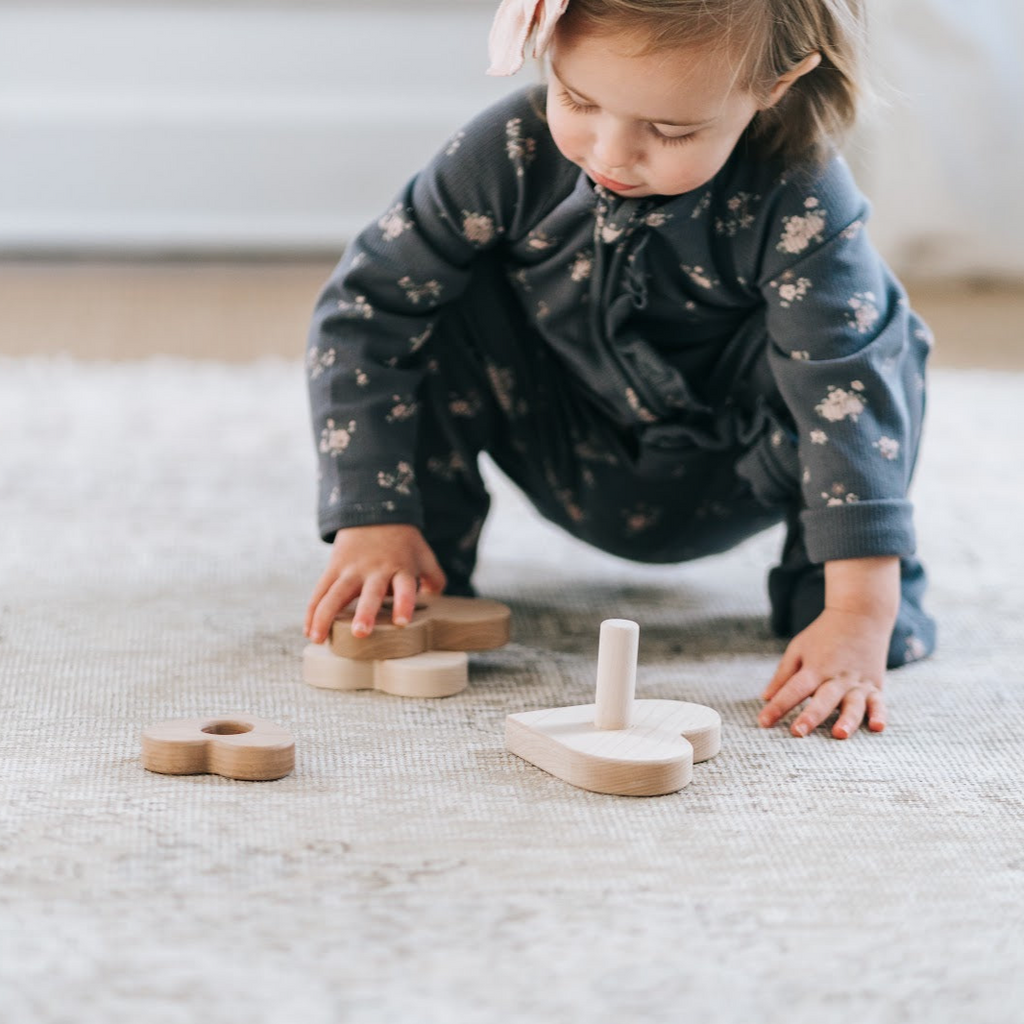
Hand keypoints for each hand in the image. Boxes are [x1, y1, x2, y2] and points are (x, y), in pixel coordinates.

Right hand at [304, 524, 445, 643]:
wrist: (375, 513)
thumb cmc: (403, 543)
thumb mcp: (424, 555)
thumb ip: (435, 579)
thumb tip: (434, 601)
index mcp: (401, 568)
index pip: (404, 587)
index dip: (403, 603)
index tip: (401, 622)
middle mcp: (375, 570)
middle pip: (369, 593)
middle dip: (365, 612)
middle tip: (360, 632)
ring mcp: (351, 569)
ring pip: (335, 593)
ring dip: (326, 616)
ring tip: (319, 639)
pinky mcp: (334, 568)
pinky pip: (320, 592)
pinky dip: (312, 612)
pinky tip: (310, 632)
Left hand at [758, 607, 888, 738]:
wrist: (860, 614)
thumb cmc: (823, 635)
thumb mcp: (798, 649)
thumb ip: (783, 675)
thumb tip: (765, 698)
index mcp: (814, 668)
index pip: (793, 690)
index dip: (778, 706)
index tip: (763, 722)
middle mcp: (836, 677)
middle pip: (822, 699)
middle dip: (810, 716)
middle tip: (797, 732)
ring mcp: (857, 682)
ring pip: (853, 704)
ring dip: (847, 720)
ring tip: (839, 734)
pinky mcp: (875, 686)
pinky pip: (879, 703)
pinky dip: (879, 715)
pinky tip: (877, 728)